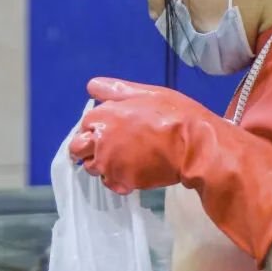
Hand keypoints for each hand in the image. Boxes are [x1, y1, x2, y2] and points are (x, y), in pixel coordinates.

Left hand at [68, 76, 215, 193]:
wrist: (194, 146)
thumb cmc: (174, 114)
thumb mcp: (145, 93)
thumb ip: (114, 91)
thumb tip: (91, 87)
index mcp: (102, 115)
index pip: (84, 125)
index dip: (95, 129)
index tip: (108, 132)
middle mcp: (99, 140)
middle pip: (77, 150)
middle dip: (88, 150)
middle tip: (109, 150)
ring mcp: (108, 163)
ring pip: (93, 168)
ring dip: (103, 166)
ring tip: (126, 161)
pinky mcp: (121, 181)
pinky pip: (110, 183)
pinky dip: (118, 179)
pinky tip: (134, 172)